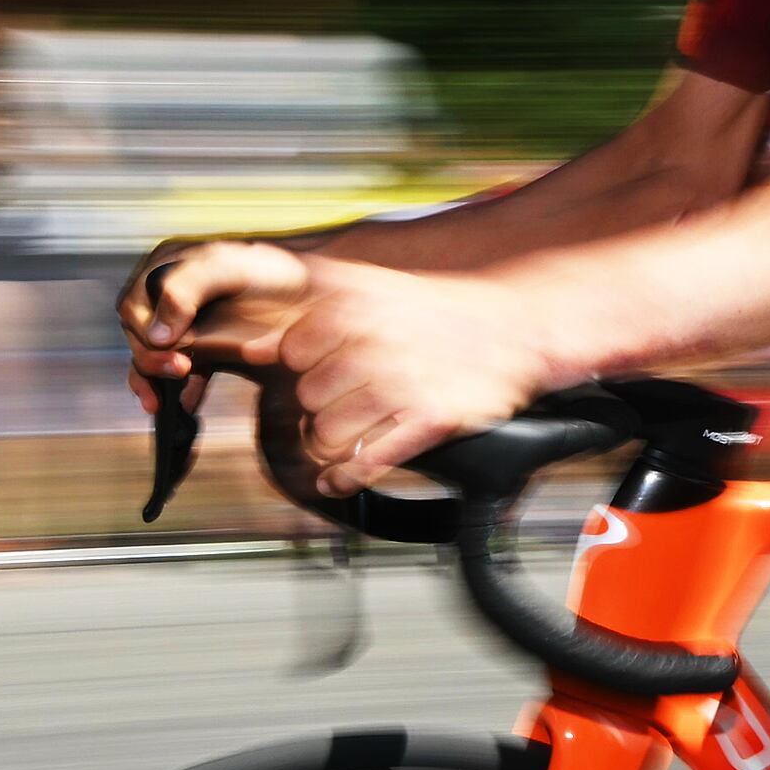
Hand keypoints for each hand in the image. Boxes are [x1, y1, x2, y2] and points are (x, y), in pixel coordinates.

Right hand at [119, 237, 311, 406]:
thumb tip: (158, 334)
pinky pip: (179, 376)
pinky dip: (177, 392)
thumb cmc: (270, 269)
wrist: (313, 291)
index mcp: (166, 269)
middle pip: (140, 338)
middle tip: (180, 370)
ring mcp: (187, 326)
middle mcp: (170, 298)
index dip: (146, 332)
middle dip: (152, 360)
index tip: (172, 349)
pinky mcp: (205, 350)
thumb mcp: (225, 265)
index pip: (135, 308)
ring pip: (154, 360)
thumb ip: (184, 288)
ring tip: (163, 402)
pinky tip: (187, 404)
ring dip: (155, 381)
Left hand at [269, 258, 555, 495]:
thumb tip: (252, 349)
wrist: (517, 327)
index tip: (318, 366)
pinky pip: (366, 461)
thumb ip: (310, 309)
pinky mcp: (430, 420)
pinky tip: (336, 479)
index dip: (302, 364)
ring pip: (327, 432)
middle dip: (317, 404)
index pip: (291, 349)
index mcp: (357, 304)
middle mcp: (374, 341)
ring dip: (330, 441)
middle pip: (305, 395)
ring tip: (346, 433)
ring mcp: (403, 383)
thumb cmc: (440, 312)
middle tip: (342, 400)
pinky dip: (344, 477)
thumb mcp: (375, 289)